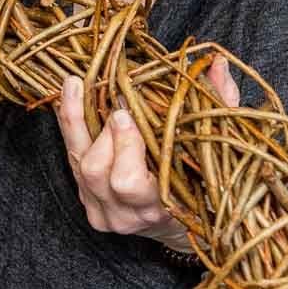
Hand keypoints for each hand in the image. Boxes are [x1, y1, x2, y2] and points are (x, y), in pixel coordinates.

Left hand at [57, 55, 239, 251]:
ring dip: (78, 122)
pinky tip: (69, 95)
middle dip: (103, 132)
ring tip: (78, 85)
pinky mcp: (86, 202)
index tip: (126, 113)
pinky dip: (69, 126)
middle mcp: (125, 215)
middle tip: (112, 100)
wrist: (175, 224)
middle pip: (98, 173)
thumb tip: (217, 64)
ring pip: (79, 166)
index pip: (129, 182)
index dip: (124, 146)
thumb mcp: (214, 149)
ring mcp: (101, 211)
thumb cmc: (201, 182)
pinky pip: (70, 161)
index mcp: (161, 208)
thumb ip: (219, 106)